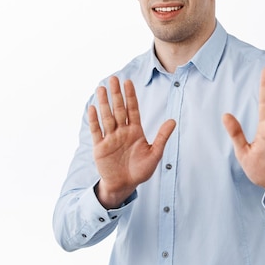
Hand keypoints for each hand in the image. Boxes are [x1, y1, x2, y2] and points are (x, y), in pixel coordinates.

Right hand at [89, 76, 175, 208]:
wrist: (124, 185)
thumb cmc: (140, 171)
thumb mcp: (154, 154)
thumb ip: (162, 137)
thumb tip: (172, 121)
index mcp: (135, 131)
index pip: (133, 109)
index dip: (131, 96)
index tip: (129, 82)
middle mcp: (122, 131)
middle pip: (119, 109)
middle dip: (116, 94)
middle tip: (114, 78)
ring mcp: (110, 138)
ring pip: (107, 117)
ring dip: (104, 103)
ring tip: (101, 88)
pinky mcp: (100, 147)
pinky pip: (96, 131)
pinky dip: (94, 120)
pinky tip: (92, 108)